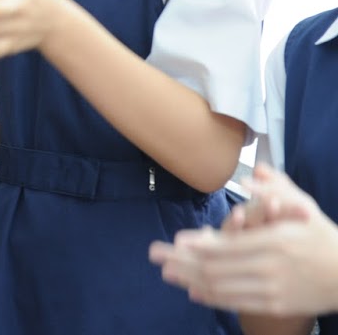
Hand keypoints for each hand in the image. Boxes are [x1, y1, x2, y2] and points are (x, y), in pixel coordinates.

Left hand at [149, 167, 337, 315]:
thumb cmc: (322, 237)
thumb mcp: (304, 209)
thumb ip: (278, 189)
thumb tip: (254, 172)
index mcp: (276, 241)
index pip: (229, 245)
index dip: (200, 244)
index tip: (178, 240)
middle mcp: (272, 267)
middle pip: (218, 267)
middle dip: (183, 261)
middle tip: (157, 255)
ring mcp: (273, 289)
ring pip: (223, 286)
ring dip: (190, 279)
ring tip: (167, 272)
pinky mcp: (275, 305)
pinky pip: (237, 302)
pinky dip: (212, 296)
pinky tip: (194, 291)